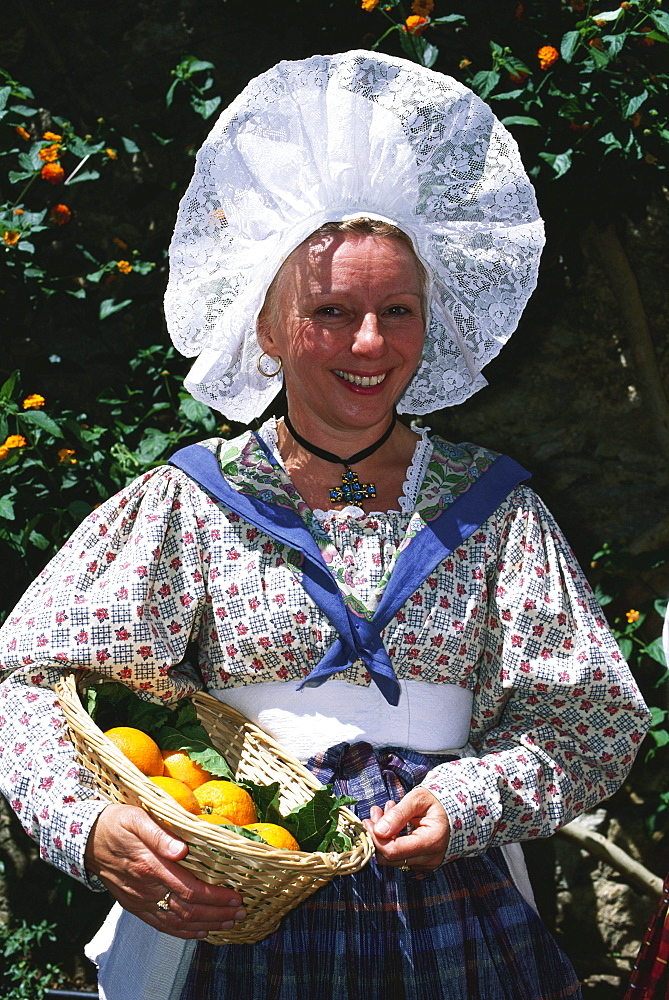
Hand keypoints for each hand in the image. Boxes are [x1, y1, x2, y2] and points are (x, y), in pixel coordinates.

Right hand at [85, 803, 245, 938]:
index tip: (235, 896)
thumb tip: (182, 849)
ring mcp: (140, 901)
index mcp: (150, 866)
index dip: (215, 897)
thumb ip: (160, 834)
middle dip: (217, 914)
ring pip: (177, 923)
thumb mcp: (137, 818)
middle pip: (187, 911)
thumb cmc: (116, 823)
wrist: (86, 839)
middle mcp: (146, 889)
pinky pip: (161, 925)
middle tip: (240, 911)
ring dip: (206, 925)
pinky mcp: (135, 906)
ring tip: (229, 923)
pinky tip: (200, 932)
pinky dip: (183, 932)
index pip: (189, 890)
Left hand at [362, 787, 449, 872]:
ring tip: (385, 812)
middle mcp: (430, 858)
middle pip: (390, 857)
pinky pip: (401, 857)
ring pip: (394, 858)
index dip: (376, 838)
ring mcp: (427, 864)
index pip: (393, 851)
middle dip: (378, 835)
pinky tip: (395, 823)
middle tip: (376, 813)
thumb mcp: (419, 799)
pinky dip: (393, 841)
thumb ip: (399, 814)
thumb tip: (378, 830)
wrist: (458, 811)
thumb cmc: (439, 802)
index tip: (369, 821)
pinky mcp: (423, 864)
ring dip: (384, 837)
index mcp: (432, 841)